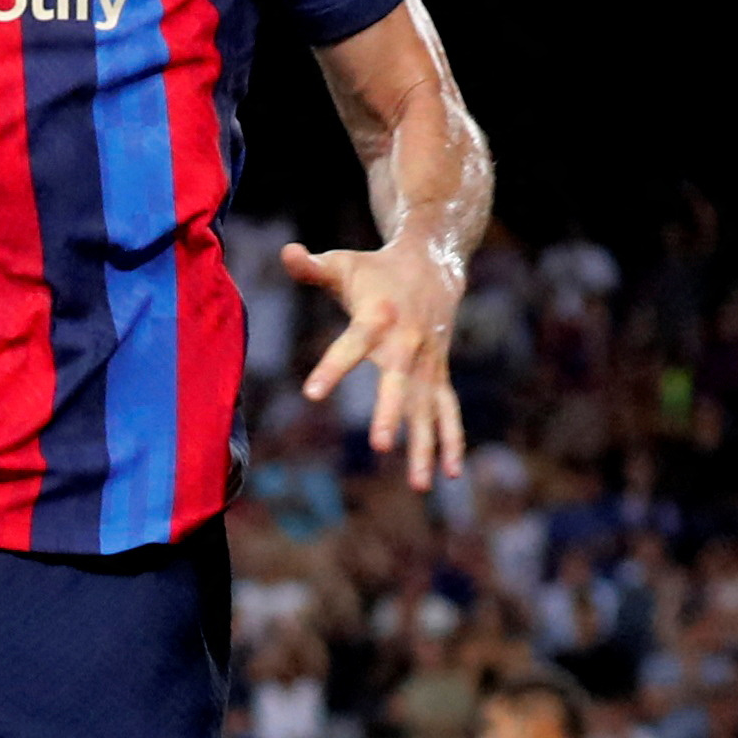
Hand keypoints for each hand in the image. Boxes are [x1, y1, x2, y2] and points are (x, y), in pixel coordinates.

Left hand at [283, 233, 466, 487]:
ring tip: (420, 485)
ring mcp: (427, 362)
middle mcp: (407, 342)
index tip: (311, 393)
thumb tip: (286, 252)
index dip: (333, 366)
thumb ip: (313, 266)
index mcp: (378, 315)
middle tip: (380, 446)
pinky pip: (447, 410)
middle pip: (399, 381)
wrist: (434, 263)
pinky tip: (450, 475)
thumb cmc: (376, 269)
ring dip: (426, 445)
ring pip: (428, 406)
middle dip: (391, 413)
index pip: (353, 342)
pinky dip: (451, 440)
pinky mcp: (438, 373)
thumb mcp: (344, 263)